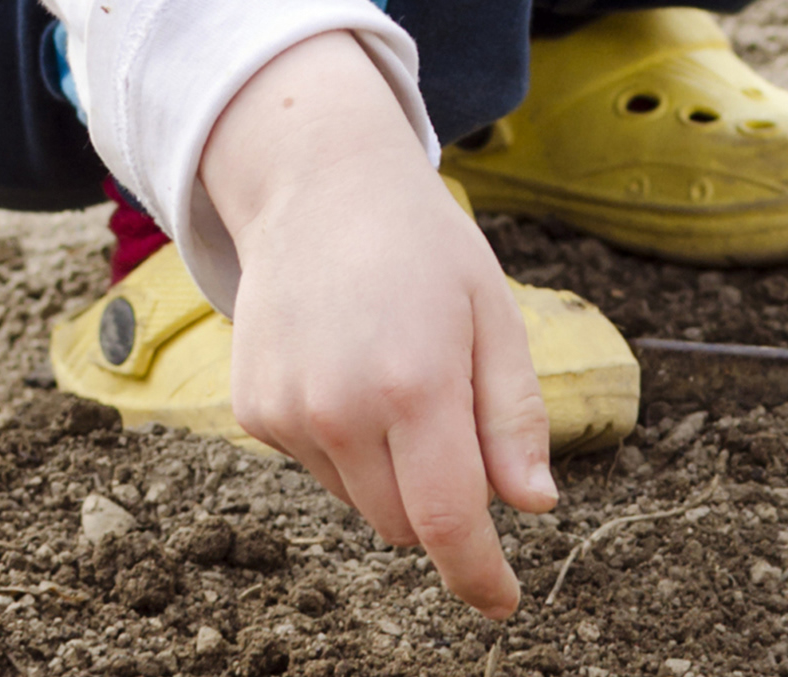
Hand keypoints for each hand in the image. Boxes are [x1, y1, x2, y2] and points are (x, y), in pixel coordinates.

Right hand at [201, 31, 553, 617]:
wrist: (320, 186)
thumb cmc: (424, 248)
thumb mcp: (494, 316)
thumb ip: (514, 418)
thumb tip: (534, 506)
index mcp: (416, 384)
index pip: (448, 521)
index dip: (478, 573)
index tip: (502, 601)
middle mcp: (341, 408)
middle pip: (404, 524)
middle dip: (442, 508)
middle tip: (457, 422)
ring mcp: (287, 413)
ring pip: (360, 501)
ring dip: (393, 473)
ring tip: (399, 377)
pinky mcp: (253, 411)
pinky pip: (318, 468)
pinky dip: (348, 446)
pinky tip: (353, 372)